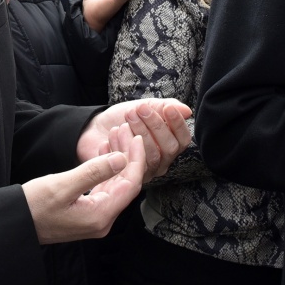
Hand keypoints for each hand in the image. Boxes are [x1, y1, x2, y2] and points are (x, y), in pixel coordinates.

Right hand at [22, 133, 144, 244]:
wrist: (14, 223)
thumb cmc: (34, 206)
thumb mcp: (63, 185)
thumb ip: (94, 172)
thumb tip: (123, 159)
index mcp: (100, 216)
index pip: (130, 185)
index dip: (136, 159)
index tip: (137, 138)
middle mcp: (102, 221)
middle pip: (125, 185)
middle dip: (128, 156)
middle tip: (125, 131)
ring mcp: (95, 219)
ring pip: (115, 185)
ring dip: (117, 161)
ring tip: (115, 136)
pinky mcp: (87, 214)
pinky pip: (104, 190)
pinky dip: (106, 170)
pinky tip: (104, 153)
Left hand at [75, 98, 193, 181]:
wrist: (97, 127)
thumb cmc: (126, 118)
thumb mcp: (146, 107)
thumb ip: (164, 107)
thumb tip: (187, 111)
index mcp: (170, 144)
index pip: (183, 139)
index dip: (178, 124)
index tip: (168, 108)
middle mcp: (162, 161)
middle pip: (169, 148)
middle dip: (156, 125)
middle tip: (139, 109)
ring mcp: (146, 171)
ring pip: (152, 155)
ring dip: (139, 133)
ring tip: (126, 118)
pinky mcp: (129, 177)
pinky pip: (132, 163)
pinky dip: (122, 144)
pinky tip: (113, 132)